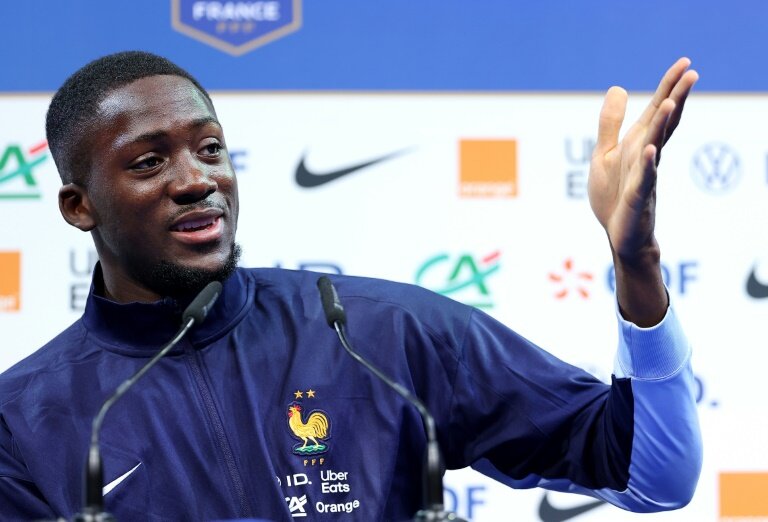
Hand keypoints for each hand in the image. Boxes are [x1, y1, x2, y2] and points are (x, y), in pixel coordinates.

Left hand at [588, 58, 697, 324]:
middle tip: (692, 73)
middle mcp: (646, 158)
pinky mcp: (635, 200)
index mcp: (639, 146)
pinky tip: (650, 150)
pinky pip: (643, 181)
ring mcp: (644, 178)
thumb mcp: (605, 154)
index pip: (657, 112)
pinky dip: (646, 166)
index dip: (669, 88)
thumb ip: (611, 124)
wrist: (619, 236)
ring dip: (662, 127)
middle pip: (663, 125)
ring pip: (655, 149)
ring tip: (670, 103)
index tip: (685, 63)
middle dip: (675, 99)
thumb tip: (619, 87)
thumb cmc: (614, 196)